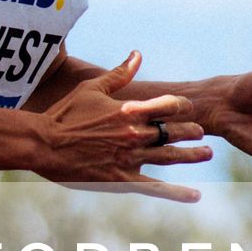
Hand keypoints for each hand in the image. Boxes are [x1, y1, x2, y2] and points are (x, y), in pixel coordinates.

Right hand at [37, 51, 210, 202]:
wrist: (44, 144)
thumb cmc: (65, 113)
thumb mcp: (92, 88)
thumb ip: (119, 74)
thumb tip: (138, 54)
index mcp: (129, 110)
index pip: (167, 106)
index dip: (181, 106)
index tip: (188, 108)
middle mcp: (133, 134)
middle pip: (172, 132)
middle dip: (191, 131)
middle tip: (203, 132)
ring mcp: (129, 159)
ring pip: (169, 157)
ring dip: (191, 155)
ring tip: (207, 154)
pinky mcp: (121, 180)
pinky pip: (155, 188)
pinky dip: (176, 193)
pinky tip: (195, 196)